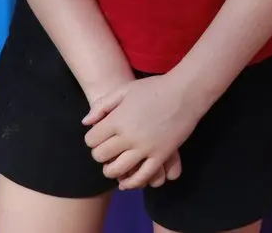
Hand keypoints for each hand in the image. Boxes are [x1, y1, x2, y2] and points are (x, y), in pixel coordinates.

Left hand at [83, 72, 205, 189]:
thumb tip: (85, 123)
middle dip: (100, 154)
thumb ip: (102, 105)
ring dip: (111, 170)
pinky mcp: (161, 155)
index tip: (99, 136)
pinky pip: (142, 176)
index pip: (91, 140)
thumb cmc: (154, 88)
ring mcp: (146, 148)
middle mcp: (129, 136)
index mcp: (118, 120)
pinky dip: (131, 183)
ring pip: (118, 170)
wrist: (185, 92)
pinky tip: (126, 182)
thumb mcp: (125, 90)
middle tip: (106, 150)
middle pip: (101, 156)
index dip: (92, 139)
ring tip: (113, 165)